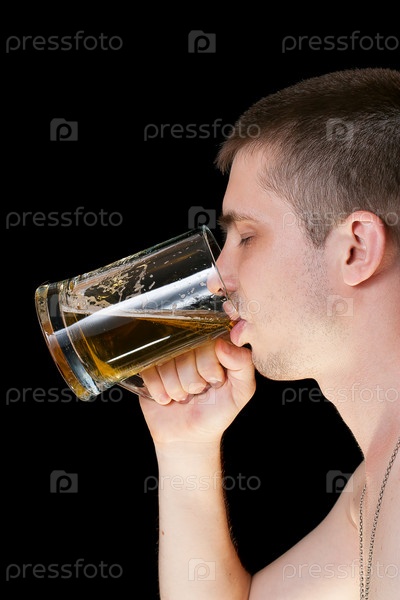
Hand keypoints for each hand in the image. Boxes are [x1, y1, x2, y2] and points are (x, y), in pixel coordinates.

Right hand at [135, 337, 255, 445]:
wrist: (189, 436)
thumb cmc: (218, 411)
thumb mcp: (241, 391)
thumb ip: (243, 364)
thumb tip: (222, 344)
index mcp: (213, 345)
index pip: (206, 342)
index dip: (208, 367)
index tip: (214, 382)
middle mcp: (189, 345)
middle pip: (183, 352)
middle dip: (191, 381)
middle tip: (197, 392)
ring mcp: (167, 355)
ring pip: (165, 362)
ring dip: (175, 388)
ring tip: (183, 396)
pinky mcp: (148, 368)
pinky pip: (148, 371)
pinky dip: (159, 391)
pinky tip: (167, 399)